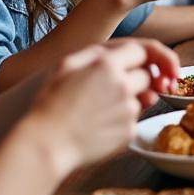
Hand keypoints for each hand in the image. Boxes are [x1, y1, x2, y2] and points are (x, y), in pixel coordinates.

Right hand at [22, 39, 179, 173]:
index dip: (138, 57)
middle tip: (110, 89)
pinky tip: (100, 124)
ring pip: (141, 100)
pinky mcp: (129, 131)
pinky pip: (134, 120)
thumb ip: (97, 53)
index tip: (133, 64)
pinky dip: (122, 121)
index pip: (141, 51)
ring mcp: (128, 110)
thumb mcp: (66, 65)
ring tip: (99, 109)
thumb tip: (118, 52)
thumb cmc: (50, 103)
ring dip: (128, 101)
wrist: (47, 143)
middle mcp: (123, 86)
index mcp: (107, 66)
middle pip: (146, 76)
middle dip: (134, 79)